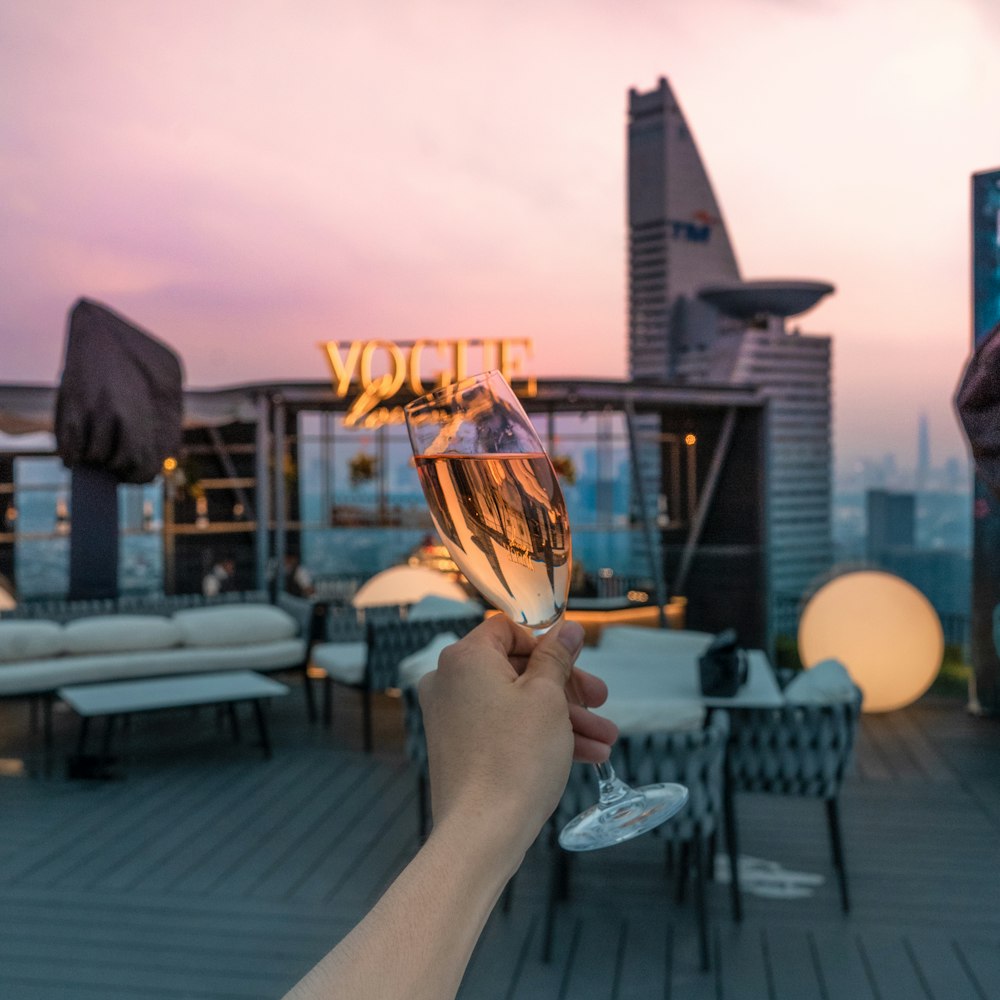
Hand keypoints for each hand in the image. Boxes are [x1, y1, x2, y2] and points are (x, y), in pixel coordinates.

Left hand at [417, 616, 616, 869]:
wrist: (482, 833)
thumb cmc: (515, 760)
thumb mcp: (548, 698)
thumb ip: (557, 657)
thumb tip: (566, 629)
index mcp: (465, 658)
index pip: (508, 629)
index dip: (546, 642)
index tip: (577, 661)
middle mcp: (449, 682)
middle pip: (516, 668)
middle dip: (566, 687)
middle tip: (600, 701)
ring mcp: (450, 717)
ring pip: (515, 703)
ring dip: (562, 717)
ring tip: (604, 740)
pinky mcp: (458, 748)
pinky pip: (503, 729)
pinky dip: (539, 736)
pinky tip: (584, 755)